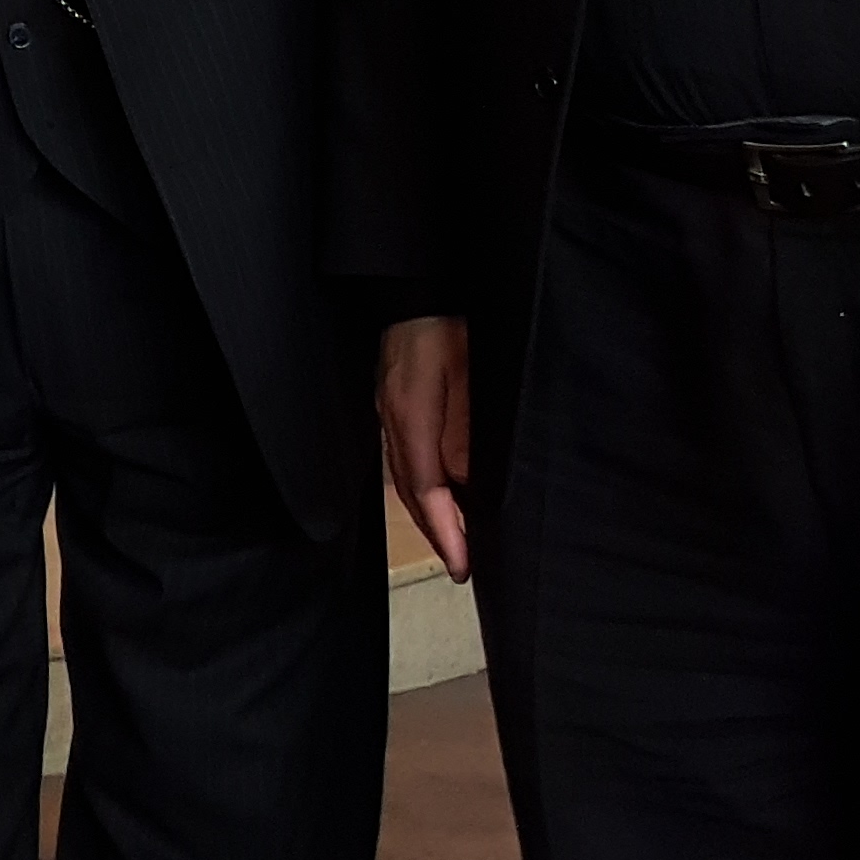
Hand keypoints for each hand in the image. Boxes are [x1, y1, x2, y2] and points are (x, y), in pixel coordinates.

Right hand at [377, 314, 472, 581]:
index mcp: (412, 418)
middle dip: (437, 534)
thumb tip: (468, 483)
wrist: (414, 294)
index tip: (463, 564)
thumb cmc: (447, 328)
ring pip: (406, 481)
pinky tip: (439, 498)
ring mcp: (389, 418)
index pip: (427, 490)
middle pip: (412, 494)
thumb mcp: (470, 378)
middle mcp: (394, 424)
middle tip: (461, 566)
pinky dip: (422, 490)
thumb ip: (467, 432)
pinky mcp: (393, 410)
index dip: (446, 531)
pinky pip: (405, 461)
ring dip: (429, 515)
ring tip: (454, 543)